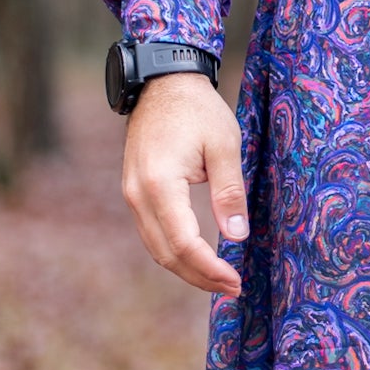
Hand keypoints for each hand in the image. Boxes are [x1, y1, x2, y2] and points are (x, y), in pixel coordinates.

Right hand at [121, 72, 246, 294]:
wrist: (162, 81)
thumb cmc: (197, 109)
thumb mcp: (223, 145)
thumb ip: (229, 192)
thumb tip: (238, 236)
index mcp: (159, 184)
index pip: (184, 243)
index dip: (209, 268)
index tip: (235, 280)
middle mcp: (138, 195)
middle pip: (166, 254)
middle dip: (200, 277)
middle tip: (232, 288)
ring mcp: (132, 194)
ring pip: (156, 247)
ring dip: (186, 268)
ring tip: (219, 279)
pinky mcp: (135, 191)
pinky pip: (152, 232)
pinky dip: (174, 251)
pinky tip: (198, 256)